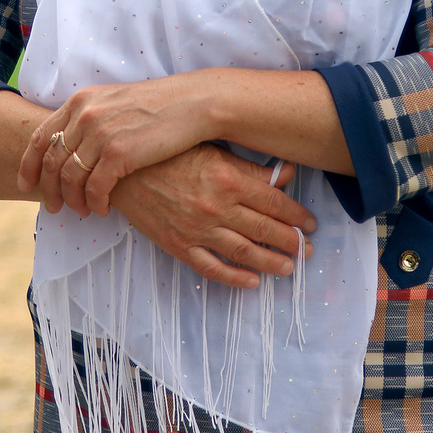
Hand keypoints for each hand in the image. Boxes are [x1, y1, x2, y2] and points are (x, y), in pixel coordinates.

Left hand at [19, 74, 217, 216]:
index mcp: (80, 101)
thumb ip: (90, 116)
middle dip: (48, 189)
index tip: (25, 184)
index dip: (29, 164)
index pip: (41, 136)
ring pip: (70, 178)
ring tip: (81, 211)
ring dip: (72, 200)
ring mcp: (101, 134)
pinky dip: (95, 203)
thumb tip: (72, 142)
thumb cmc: (158, 105)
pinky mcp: (119, 153)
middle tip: (52, 207)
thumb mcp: (114, 101)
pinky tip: (101, 209)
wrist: (193, 103)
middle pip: (51, 161)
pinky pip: (95, 188)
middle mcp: (85, 115)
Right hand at [107, 144, 318, 288]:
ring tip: (289, 268)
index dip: (296, 215)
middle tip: (308, 248)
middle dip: (292, 241)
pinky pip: (212, 267)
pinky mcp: (179, 245)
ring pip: (244, 252)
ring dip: (271, 262)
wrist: (122, 170)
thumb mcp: (212, 150)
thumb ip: (250, 167)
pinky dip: (235, 277)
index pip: (274, 202)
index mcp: (228, 179)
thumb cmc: (169, 153)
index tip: (310, 223)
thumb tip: (286, 174)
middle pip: (265, 229)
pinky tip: (252, 282)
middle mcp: (217, 207)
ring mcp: (198, 229)